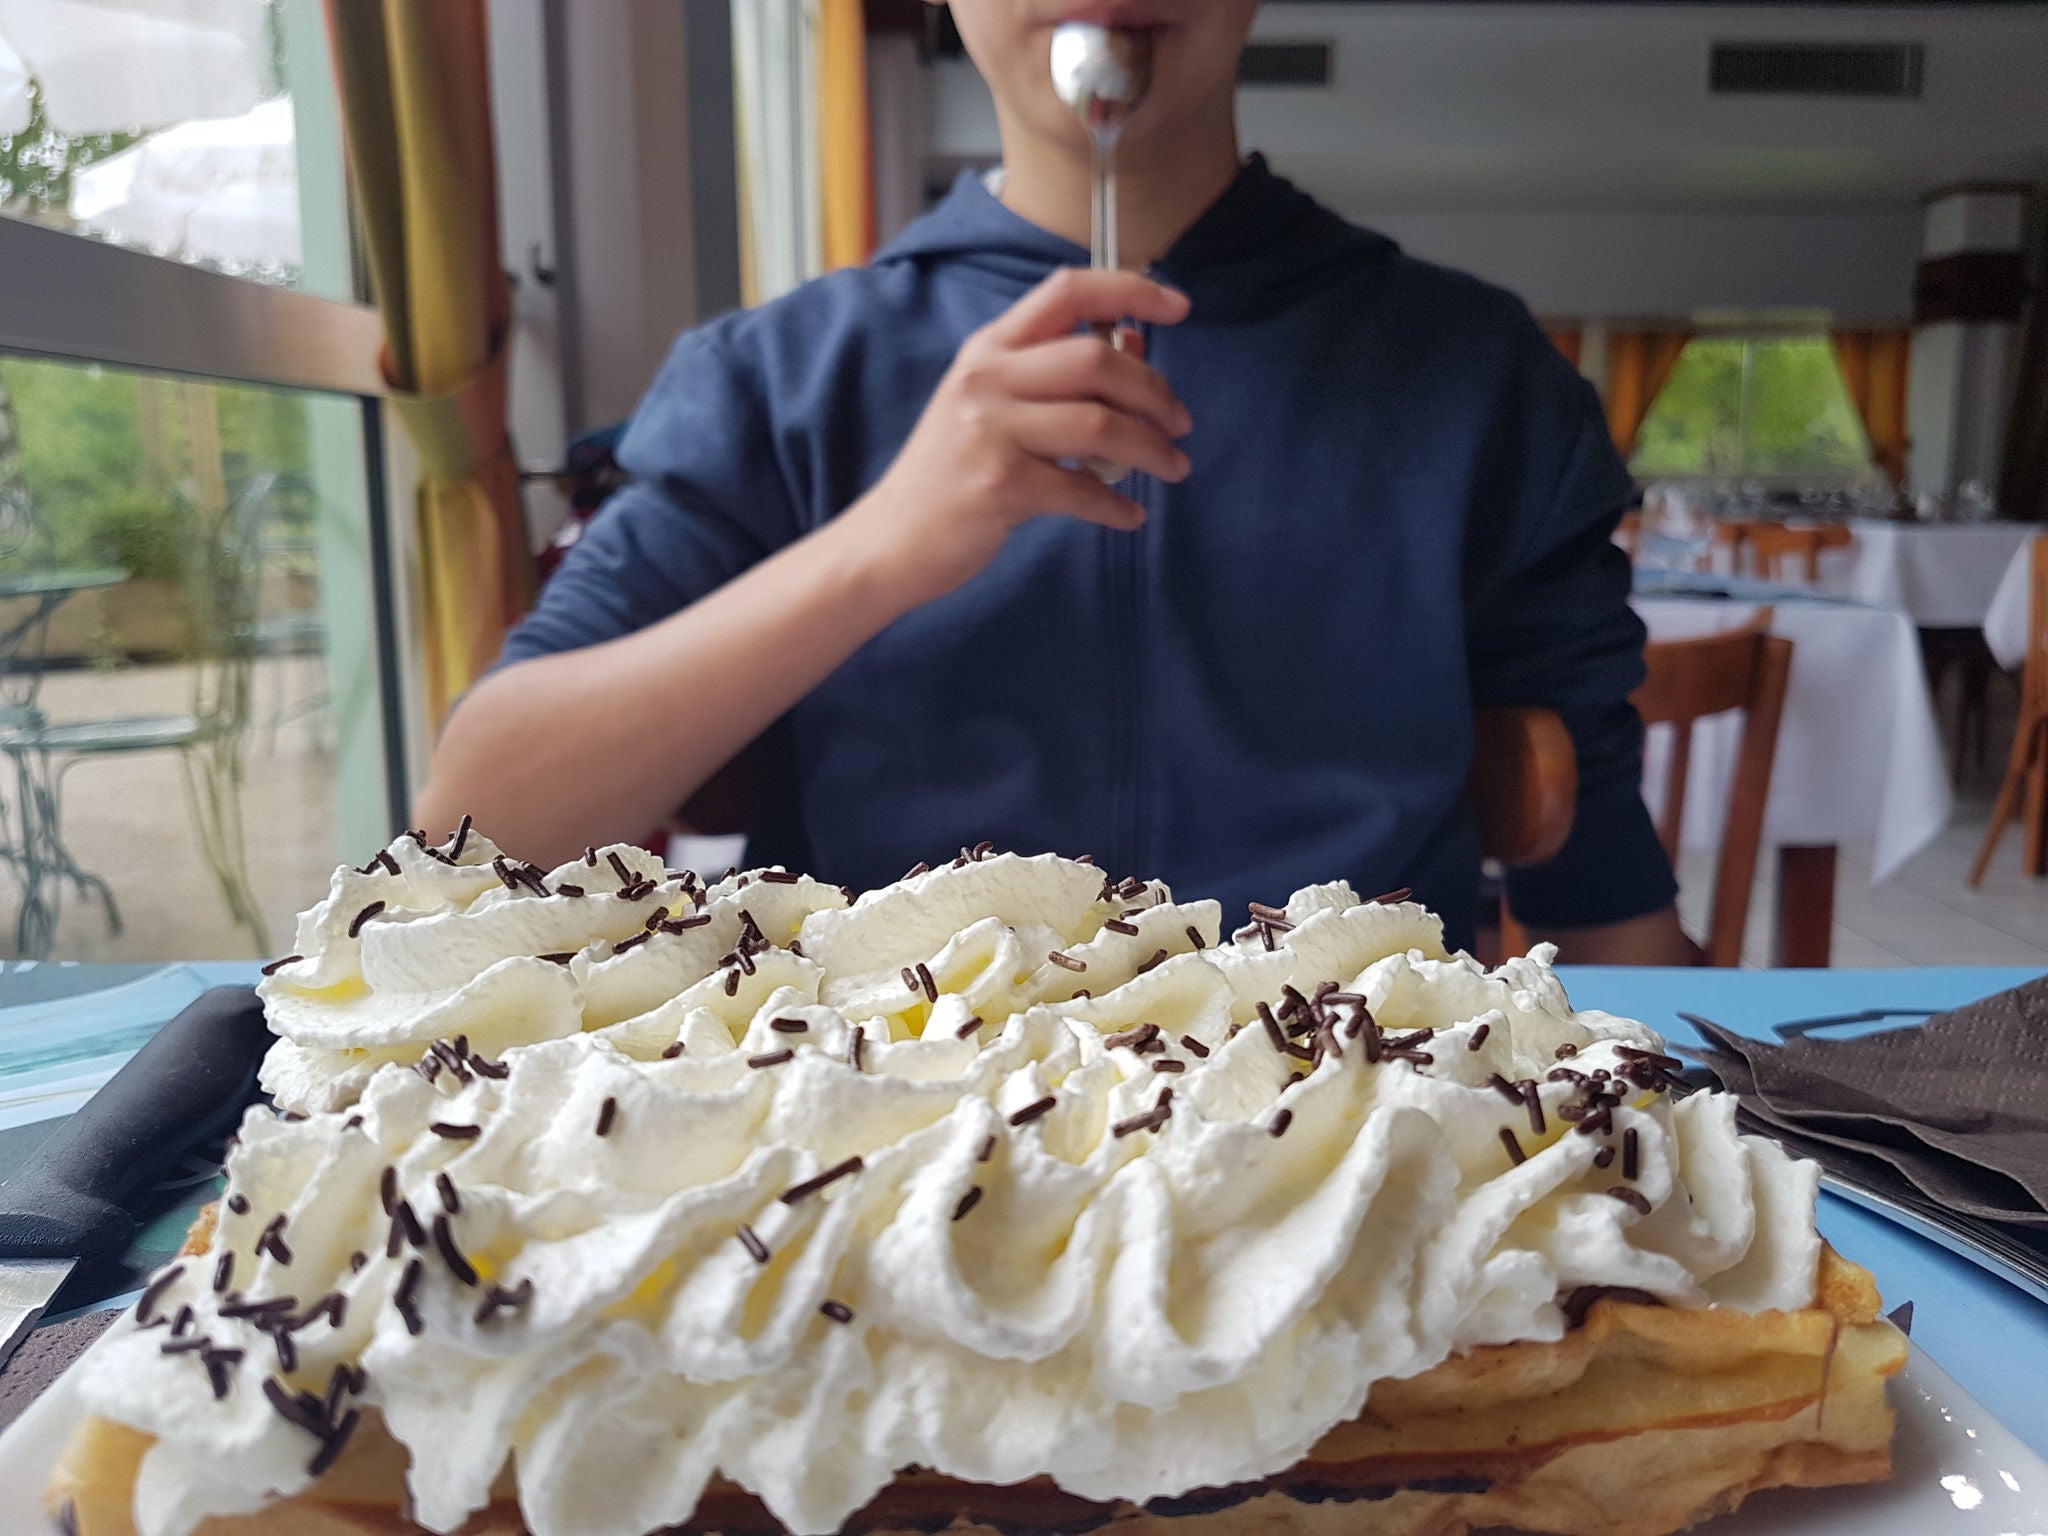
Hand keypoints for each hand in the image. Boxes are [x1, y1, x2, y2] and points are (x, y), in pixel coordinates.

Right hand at [841, 266, 1192, 608]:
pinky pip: (1082, 490)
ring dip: (1151, 448)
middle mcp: (986, 379)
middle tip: (1180, 423)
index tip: (1179, 306)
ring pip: (1100, 423)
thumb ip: (1053, 374)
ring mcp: (989, 431)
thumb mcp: (992, 406)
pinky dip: (1117, 505)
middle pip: (1095, 358)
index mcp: (989, 349)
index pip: (1067, 292)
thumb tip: (1134, 344)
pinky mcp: (999, 486)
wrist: (890, 541)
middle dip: (1154, 391)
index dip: (1130, 291)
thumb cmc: (953, 472)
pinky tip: (1130, 515)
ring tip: (1173, 466)